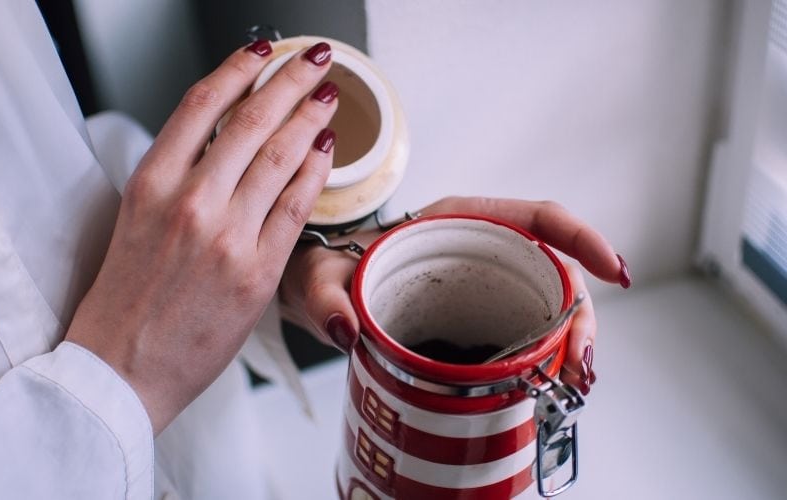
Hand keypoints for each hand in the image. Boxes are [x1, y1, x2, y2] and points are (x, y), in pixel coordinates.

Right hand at [66, 41, 339, 433]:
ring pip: (279, 157)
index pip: (201, 105)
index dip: (239, 69)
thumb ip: (179, 177)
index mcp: (151, 183)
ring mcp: (226, 236)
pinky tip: (325, 150)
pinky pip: (296, 206)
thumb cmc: (129, 296)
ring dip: (309, 119)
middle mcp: (189, 202)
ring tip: (327, 99)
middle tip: (316, 61)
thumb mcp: (138, 219)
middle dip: (291, 82)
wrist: (124, 365)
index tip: (263, 51)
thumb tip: (227, 141)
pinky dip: (315, 171)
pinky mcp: (258, 271)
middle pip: (250, 121)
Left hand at [280, 196, 631, 393]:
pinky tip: (550, 379)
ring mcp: (482, 281)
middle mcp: (479, 247)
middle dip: (580, 314)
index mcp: (456, 220)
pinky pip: (525, 324)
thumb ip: (325, 297)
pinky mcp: (479, 313)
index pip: (535, 217)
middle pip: (553, 268)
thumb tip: (348, 330)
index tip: (615, 271)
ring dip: (570, 339)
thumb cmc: (327, 268)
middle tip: (580, 365)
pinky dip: (546, 352)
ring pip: (546, 301)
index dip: (582, 238)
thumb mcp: (320, 277)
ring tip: (572, 381)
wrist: (319, 287)